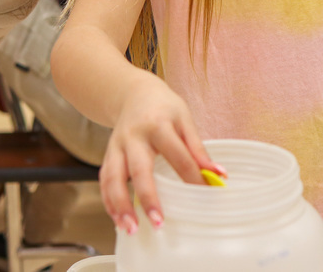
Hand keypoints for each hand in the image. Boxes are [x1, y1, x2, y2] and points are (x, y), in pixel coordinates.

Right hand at [100, 77, 222, 234]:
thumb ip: (198, 148)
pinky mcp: (108, 154)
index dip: (192, 177)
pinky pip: (104, 180)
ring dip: (120, 205)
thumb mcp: (185, 119)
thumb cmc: (164, 107)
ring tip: (131, 229)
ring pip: (113, 178)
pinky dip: (108, 201)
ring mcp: (117, 146)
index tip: (203, 194)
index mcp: (158, 125)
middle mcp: (134, 137)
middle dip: (147, 197)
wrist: (134, 93)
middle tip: (158, 223)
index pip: (178, 156)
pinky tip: (118, 220)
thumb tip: (219, 174)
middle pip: (139, 169)